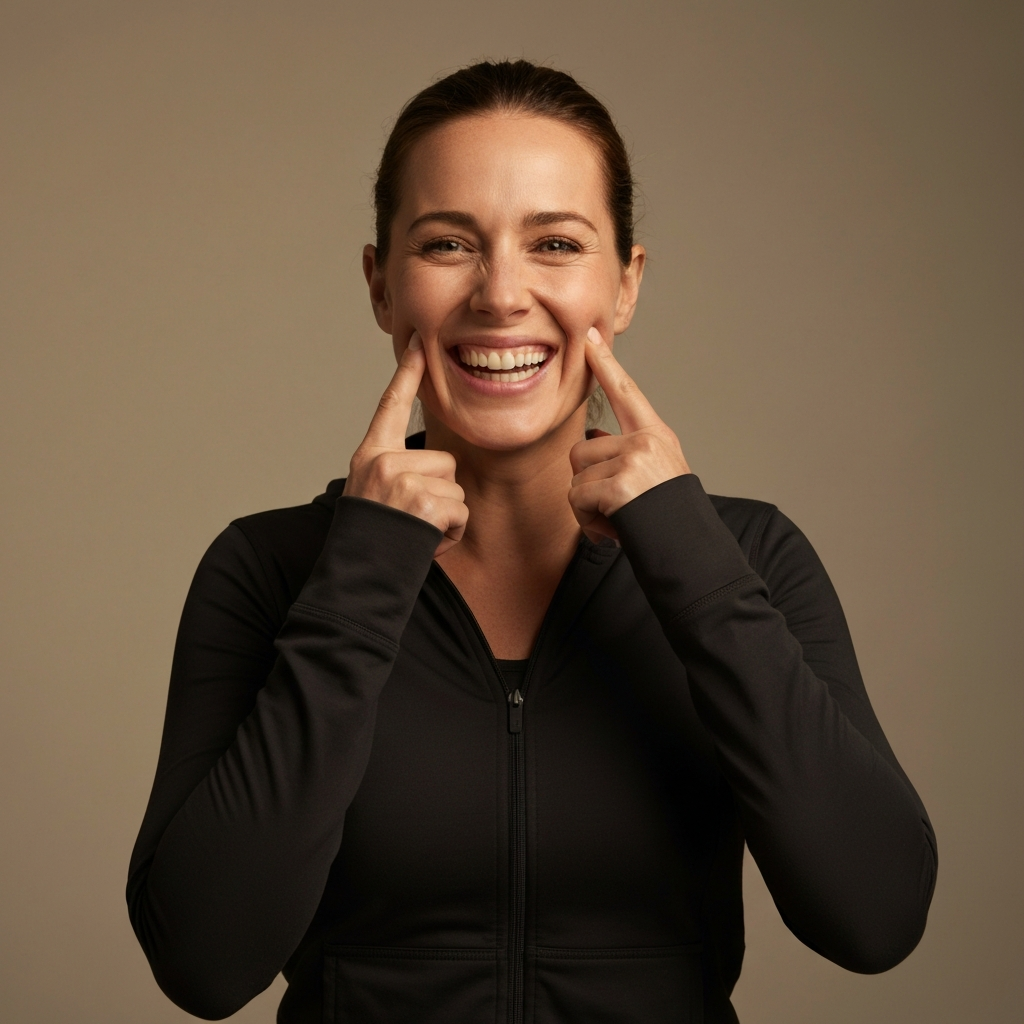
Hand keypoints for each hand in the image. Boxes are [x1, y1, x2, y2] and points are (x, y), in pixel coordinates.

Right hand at [343, 333, 467, 554]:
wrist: (354, 578)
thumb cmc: (369, 543)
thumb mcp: (372, 497)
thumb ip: (397, 473)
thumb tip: (437, 469)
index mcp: (370, 456)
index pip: (391, 406)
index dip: (407, 374)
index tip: (419, 343)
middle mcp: (382, 461)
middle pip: (443, 462)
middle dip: (438, 495)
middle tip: (408, 520)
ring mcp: (401, 480)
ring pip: (454, 489)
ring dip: (444, 518)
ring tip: (413, 534)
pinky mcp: (421, 501)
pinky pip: (460, 512)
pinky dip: (451, 535)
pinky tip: (424, 545)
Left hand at [568, 327, 690, 543]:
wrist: (691, 552)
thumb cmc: (670, 522)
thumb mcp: (654, 479)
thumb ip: (624, 457)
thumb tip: (591, 442)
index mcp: (656, 436)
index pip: (626, 393)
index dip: (605, 365)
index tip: (590, 339)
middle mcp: (646, 441)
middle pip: (580, 453)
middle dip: (587, 487)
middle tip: (619, 509)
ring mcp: (634, 460)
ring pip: (575, 479)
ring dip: (587, 508)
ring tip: (619, 520)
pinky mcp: (620, 483)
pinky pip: (577, 499)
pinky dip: (588, 522)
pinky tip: (615, 531)